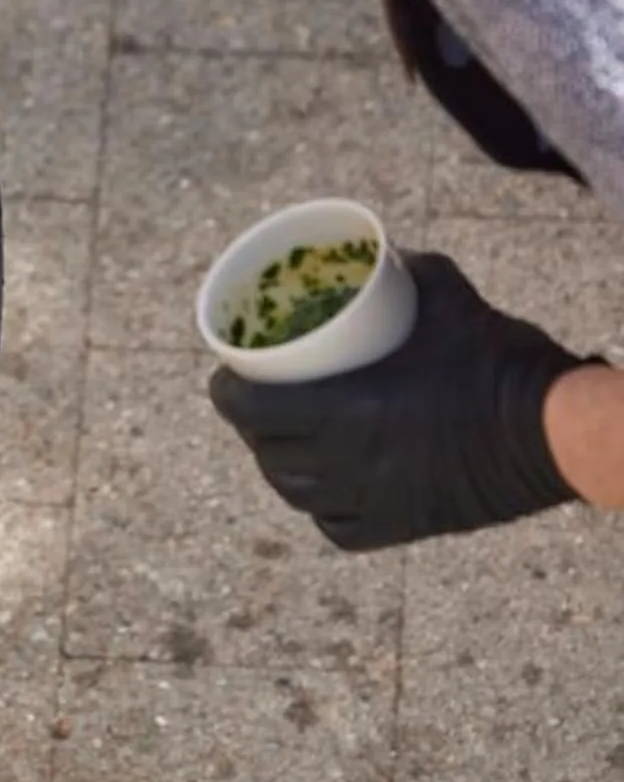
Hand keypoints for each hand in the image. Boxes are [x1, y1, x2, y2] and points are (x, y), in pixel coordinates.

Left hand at [207, 253, 587, 550]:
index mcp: (342, 409)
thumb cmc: (500, 360)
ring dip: (281, 468)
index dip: (225, 393)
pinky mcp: (401, 526)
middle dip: (251, 428)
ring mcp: (371, 500)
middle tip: (258, 404)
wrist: (557, 430)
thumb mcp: (448, 299)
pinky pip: (338, 528)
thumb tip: (386, 254)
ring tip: (283, 445)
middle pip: (267, 452)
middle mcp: (346, 463)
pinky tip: (323, 491)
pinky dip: (323, 508)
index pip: (248, 409)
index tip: (225, 377)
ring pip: (296, 493)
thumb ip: (408, 273)